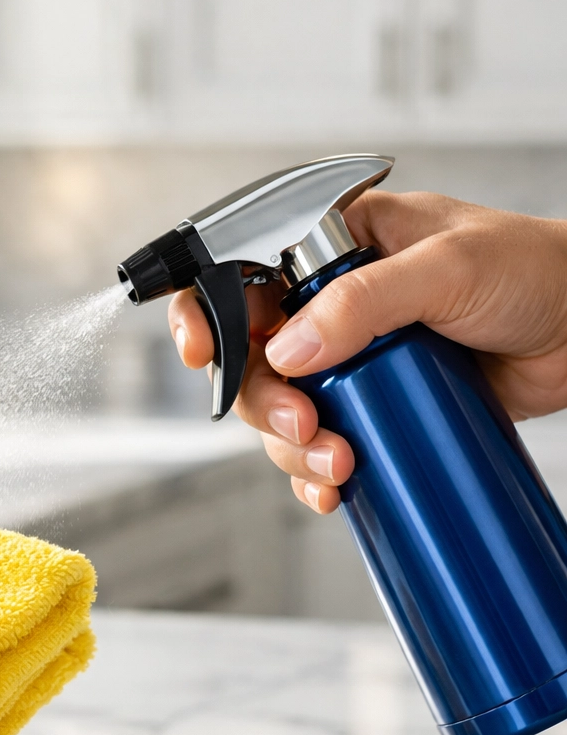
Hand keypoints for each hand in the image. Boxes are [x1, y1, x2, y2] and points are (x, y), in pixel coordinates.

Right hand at [168, 191, 566, 513]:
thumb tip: (290, 347)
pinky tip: (335, 488)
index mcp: (332, 247)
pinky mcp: (369, 405)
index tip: (202, 350)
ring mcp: (346, 359)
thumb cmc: (535, 271)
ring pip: (279, 411)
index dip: (207, 311)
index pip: (242, 273)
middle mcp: (328, 303)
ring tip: (338, 463)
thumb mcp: (449, 268)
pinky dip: (315, 474)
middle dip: (265, 401)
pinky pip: (317, 444)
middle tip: (305, 424)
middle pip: (251, 358)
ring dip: (293, 447)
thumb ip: (364, 299)